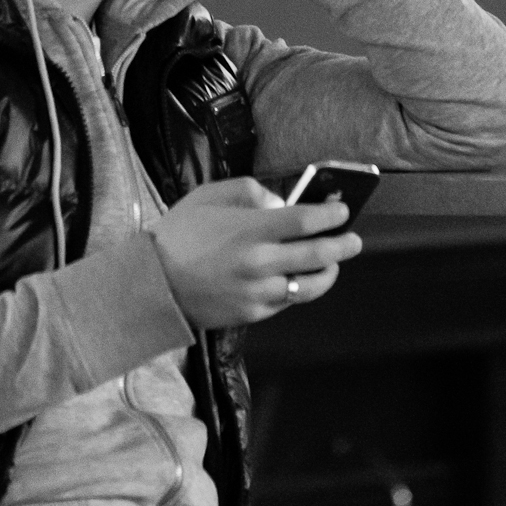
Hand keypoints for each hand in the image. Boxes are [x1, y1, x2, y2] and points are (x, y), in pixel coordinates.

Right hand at [149, 177, 359, 329]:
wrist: (151, 284)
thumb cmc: (177, 235)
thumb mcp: (207, 197)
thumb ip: (248, 192)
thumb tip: (279, 203)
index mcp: (250, 229)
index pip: (307, 221)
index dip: (331, 214)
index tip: (342, 210)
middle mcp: (260, 262)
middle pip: (319, 254)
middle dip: (344, 245)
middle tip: (354, 240)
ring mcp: (258, 291)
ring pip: (311, 286)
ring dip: (329, 272)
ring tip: (333, 263)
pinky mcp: (253, 313)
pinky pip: (288, 301)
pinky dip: (299, 288)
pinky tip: (299, 278)